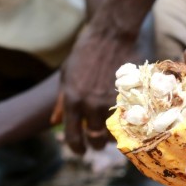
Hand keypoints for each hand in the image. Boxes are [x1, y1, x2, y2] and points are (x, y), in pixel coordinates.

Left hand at [59, 22, 138, 153]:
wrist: (111, 34)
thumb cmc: (84, 53)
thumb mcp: (66, 76)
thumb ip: (62, 102)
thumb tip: (54, 122)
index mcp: (73, 101)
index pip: (73, 138)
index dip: (76, 149)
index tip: (80, 150)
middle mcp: (92, 105)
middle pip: (96, 140)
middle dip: (95, 144)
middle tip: (96, 140)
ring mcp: (113, 101)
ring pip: (115, 133)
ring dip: (112, 134)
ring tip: (110, 128)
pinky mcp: (130, 96)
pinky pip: (129, 120)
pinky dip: (126, 123)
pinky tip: (124, 118)